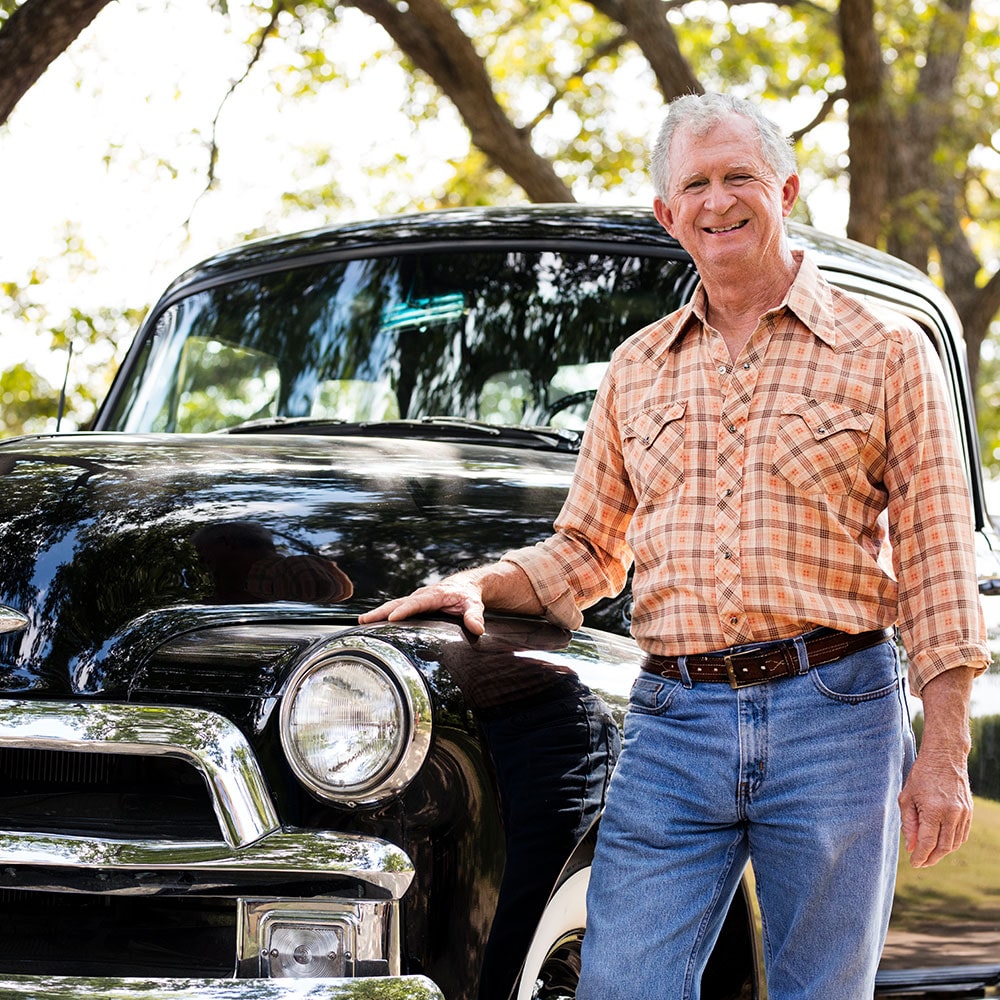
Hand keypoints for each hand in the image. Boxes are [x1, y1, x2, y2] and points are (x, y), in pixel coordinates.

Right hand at [358, 578, 488, 634]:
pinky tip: (370, 626)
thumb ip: (475, 615)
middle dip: (381, 612)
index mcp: (434, 595)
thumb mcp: (474, 604)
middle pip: (398, 603)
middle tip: (364, 621)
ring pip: (393, 605)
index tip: (392, 618)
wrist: (466, 585)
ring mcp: (415, 600)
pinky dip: (382, 616)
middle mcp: (421, 596)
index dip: (405, 610)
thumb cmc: (468, 595)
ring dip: (377, 614)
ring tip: (360, 623)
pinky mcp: (413, 605)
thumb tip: (477, 628)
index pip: (417, 603)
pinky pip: (396, 609)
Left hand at [898, 745, 972, 867]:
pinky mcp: (969, 811)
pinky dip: (952, 843)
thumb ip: (909, 823)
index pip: (927, 842)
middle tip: (921, 863)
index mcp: (933, 810)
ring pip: (954, 843)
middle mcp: (951, 814)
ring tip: (930, 855)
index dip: (920, 856)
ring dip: (942, 853)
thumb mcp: (907, 797)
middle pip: (943, 847)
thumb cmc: (921, 775)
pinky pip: (962, 834)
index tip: (913, 864)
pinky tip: (942, 844)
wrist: (945, 757)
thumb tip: (911, 846)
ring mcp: (963, 813)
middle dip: (931, 858)